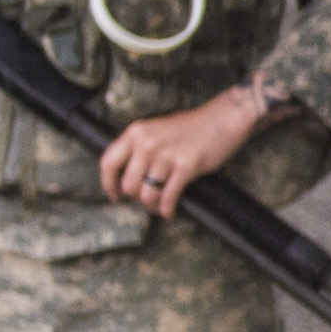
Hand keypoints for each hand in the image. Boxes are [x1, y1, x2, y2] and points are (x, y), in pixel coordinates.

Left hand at [100, 87, 270, 216]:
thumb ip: (139, 147)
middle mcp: (147, 143)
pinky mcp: (186, 166)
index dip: (108, 184)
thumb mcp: (156, 129)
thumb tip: (127, 176)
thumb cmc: (190, 127)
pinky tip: (170, 212)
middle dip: (136, 198)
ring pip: (147, 195)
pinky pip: (168, 197)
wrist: (221, 119)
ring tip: (160, 207)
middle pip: (128, 185)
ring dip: (152, 207)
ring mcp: (166, 155)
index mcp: (136, 132)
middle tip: (147, 199)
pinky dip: (167, 209)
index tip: (115, 195)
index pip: (109, 163)